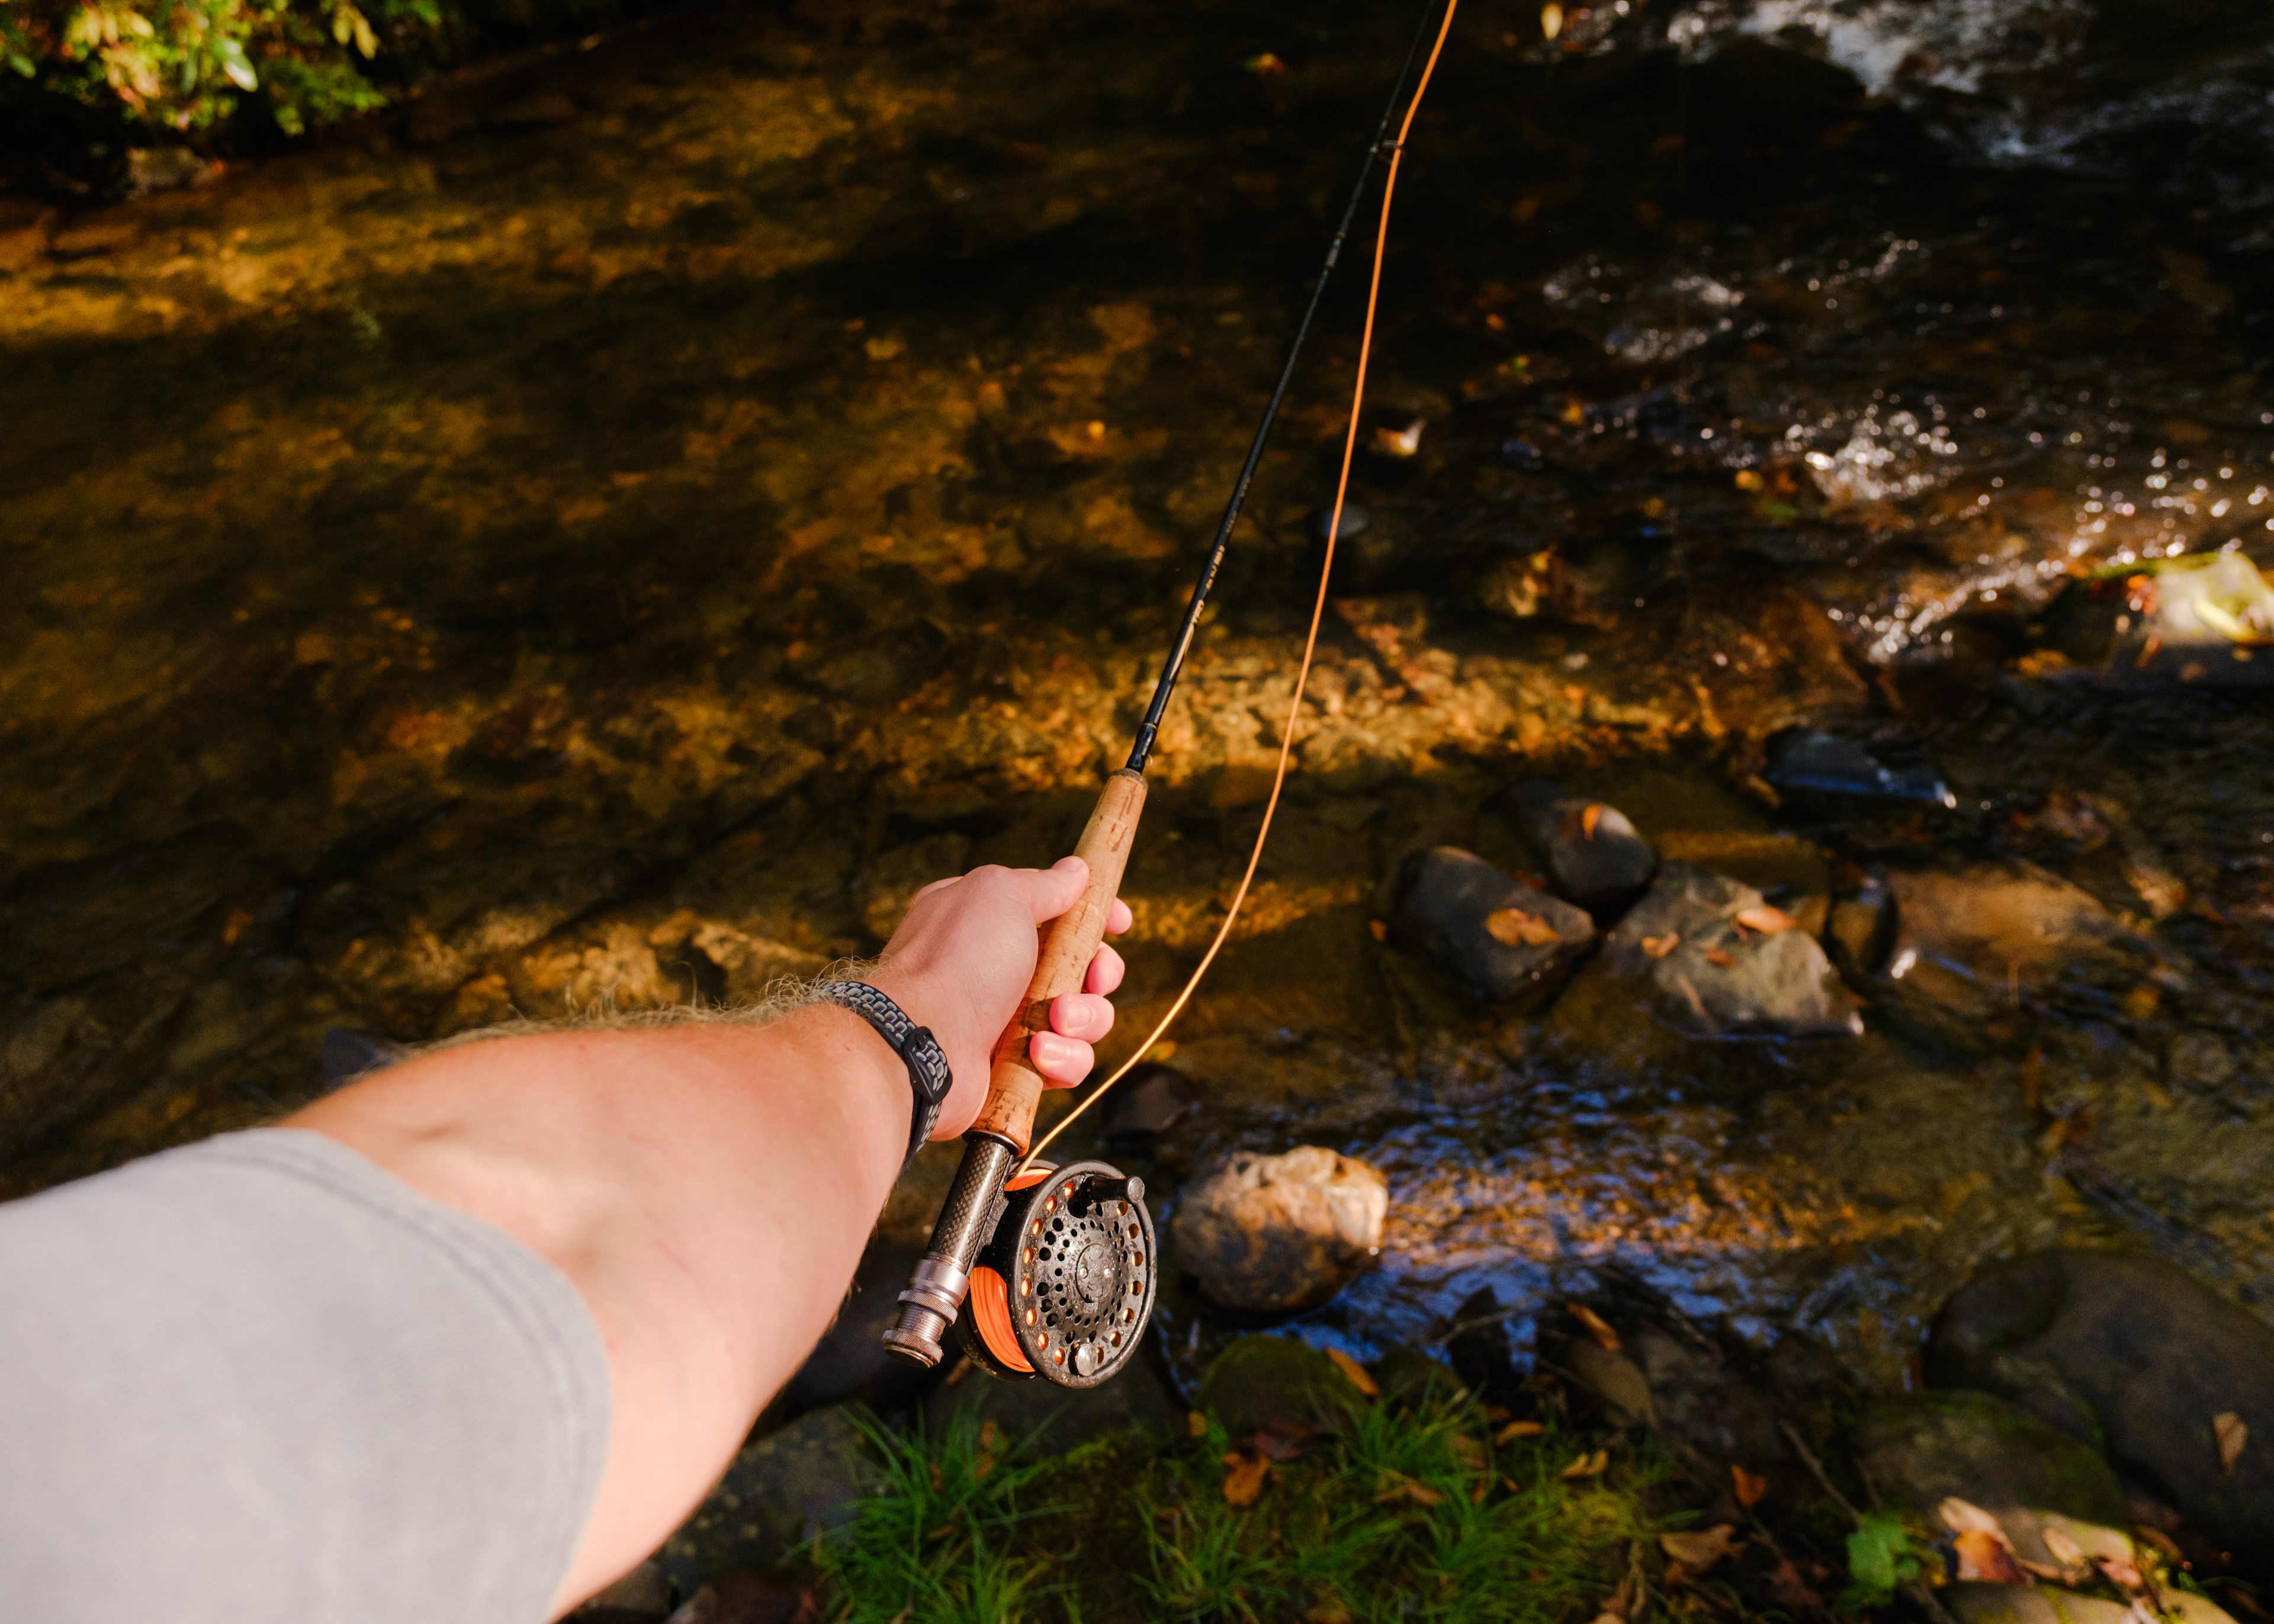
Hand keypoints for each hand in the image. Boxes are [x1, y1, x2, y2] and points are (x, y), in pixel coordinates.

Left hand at [867, 857, 1131, 1138]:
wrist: (922, 1044)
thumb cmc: (957, 962)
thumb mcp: (1001, 895)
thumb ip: (1045, 885)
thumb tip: (1076, 870)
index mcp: (989, 921)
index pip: (1059, 913)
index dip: (1096, 917)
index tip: (1121, 922)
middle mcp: (997, 969)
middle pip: (1081, 968)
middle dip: (1098, 974)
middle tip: (1093, 978)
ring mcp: (1005, 1020)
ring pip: (1082, 1019)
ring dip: (1083, 1018)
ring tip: (1056, 1021)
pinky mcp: (1014, 1067)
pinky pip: (1066, 1062)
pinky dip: (1062, 1058)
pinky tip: (1038, 1055)